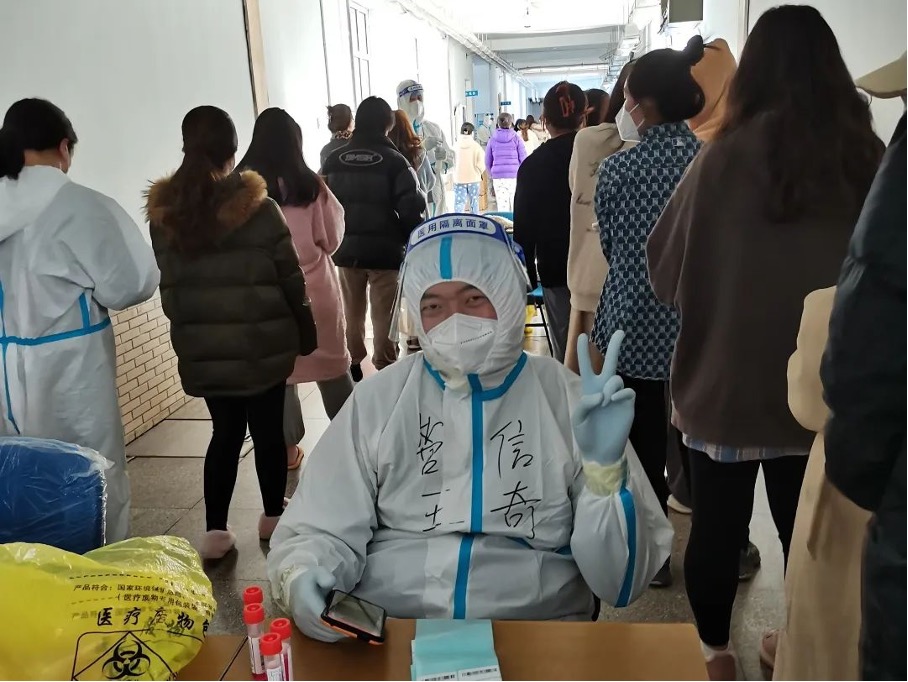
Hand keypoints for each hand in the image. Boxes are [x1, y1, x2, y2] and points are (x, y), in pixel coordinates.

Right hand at [289, 567, 344, 642]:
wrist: (293, 588)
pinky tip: (339, 631)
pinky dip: (330, 636)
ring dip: (336, 634)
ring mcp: (303, 626)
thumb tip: (330, 584)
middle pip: (323, 629)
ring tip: (348, 628)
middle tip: (353, 625)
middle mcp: (303, 617)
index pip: (321, 617)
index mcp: (306, 603)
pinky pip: (319, 638)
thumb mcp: (317, 572)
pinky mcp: (304, 631)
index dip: (335, 621)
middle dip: (339, 628)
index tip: (347, 620)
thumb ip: (325, 576)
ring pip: (322, 635)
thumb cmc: (309, 581)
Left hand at [571, 332, 634, 465]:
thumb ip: (585, 404)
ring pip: (617, 378)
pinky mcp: (627, 405)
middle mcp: (604, 389)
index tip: (582, 336)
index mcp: (589, 389)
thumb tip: (600, 395)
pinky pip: (627, 391)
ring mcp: (617, 396)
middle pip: (610, 363)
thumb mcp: (578, 420)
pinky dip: (620, 393)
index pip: (586, 367)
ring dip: (610, 386)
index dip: (583, 352)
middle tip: (620, 331)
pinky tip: (613, 400)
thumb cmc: (585, 435)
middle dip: (615, 347)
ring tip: (605, 400)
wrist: (600, 451)